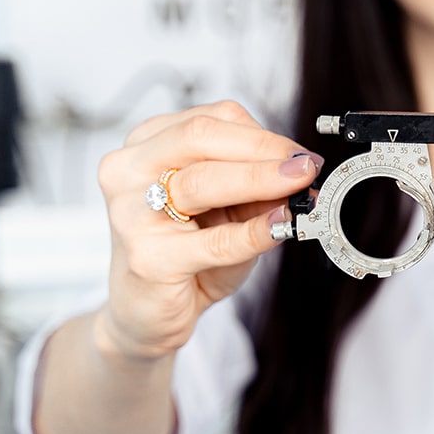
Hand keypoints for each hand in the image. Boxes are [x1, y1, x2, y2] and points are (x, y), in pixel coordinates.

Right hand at [95, 100, 320, 359]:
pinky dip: (253, 232)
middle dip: (263, 151)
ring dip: (260, 181)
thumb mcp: (227, 207)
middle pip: (200, 138)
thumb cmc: (188, 253)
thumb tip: (300, 169)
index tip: (301, 153)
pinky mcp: (147, 259)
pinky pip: (213, 241)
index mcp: (146, 144)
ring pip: (201, 182)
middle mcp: (128, 170)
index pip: (210, 121)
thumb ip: (255, 184)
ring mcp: (131, 213)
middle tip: (306, 166)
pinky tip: (280, 227)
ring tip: (299, 189)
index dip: (263, 134)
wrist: (148, 313)